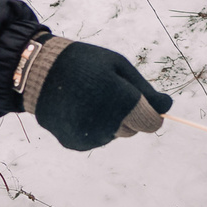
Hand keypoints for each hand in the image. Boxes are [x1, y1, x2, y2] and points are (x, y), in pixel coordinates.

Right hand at [32, 42, 174, 150]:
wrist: (39, 74)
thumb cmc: (84, 63)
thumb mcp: (118, 66)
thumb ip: (145, 89)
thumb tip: (167, 107)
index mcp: (121, 102)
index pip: (151, 123)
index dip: (151, 113)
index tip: (143, 102)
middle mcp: (107, 125)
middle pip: (133, 130)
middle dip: (129, 115)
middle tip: (109, 92)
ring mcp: (90, 137)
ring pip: (115, 134)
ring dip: (111, 121)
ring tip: (90, 98)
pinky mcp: (75, 143)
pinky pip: (96, 138)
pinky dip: (94, 127)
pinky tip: (79, 108)